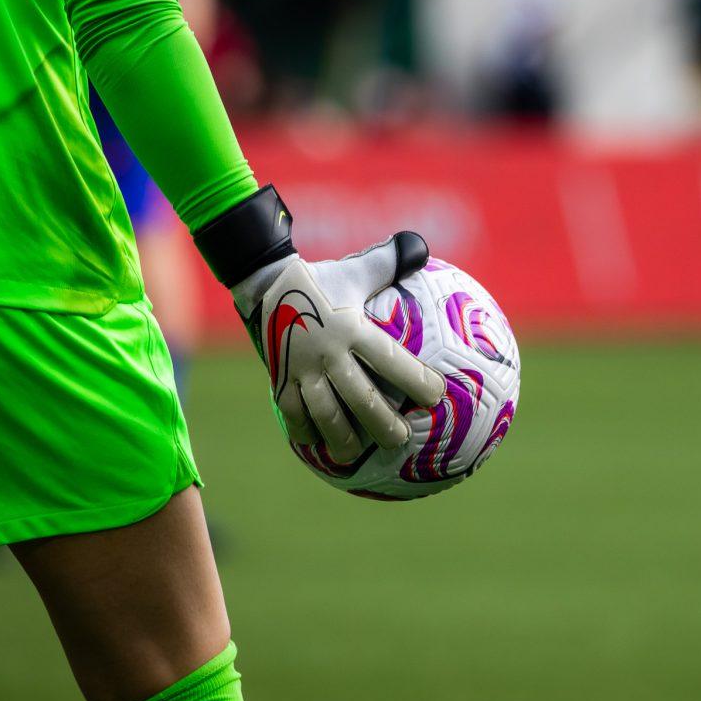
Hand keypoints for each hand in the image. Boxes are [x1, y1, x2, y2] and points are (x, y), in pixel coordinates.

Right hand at [232, 232, 445, 460]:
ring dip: (342, 437)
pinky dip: (305, 432)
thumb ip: (389, 263)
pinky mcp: (280, 379)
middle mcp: (327, 353)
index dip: (415, 379)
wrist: (263, 282)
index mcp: (351, 328)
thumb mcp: (356, 269)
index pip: (389, 359)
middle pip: (360, 396)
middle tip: (402, 440)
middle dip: (383, 423)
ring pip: (324, 413)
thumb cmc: (321, 278)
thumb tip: (421, 246)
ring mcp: (301, 369)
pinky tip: (317, 446)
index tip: (437, 396)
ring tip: (356, 454)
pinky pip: (292, 413)